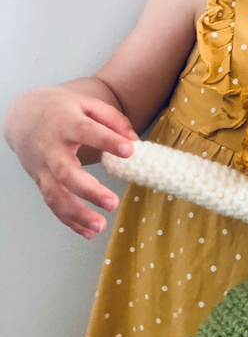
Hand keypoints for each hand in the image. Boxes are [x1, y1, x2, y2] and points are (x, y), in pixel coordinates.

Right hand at [4, 86, 137, 238]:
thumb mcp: (88, 104)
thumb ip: (113, 119)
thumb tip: (135, 140)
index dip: (107, 141)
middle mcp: (50, 148)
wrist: (23, 116)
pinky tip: (88, 232)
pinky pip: (53, 204)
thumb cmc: (63, 110)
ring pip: (55, 195)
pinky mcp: (40, 181)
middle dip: (89, 191)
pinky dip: (69, 221)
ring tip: (100, 226)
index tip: (129, 151)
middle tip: (112, 203)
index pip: (87, 131)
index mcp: (65, 122)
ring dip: (77, 214)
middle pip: (66, 172)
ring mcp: (42, 167)